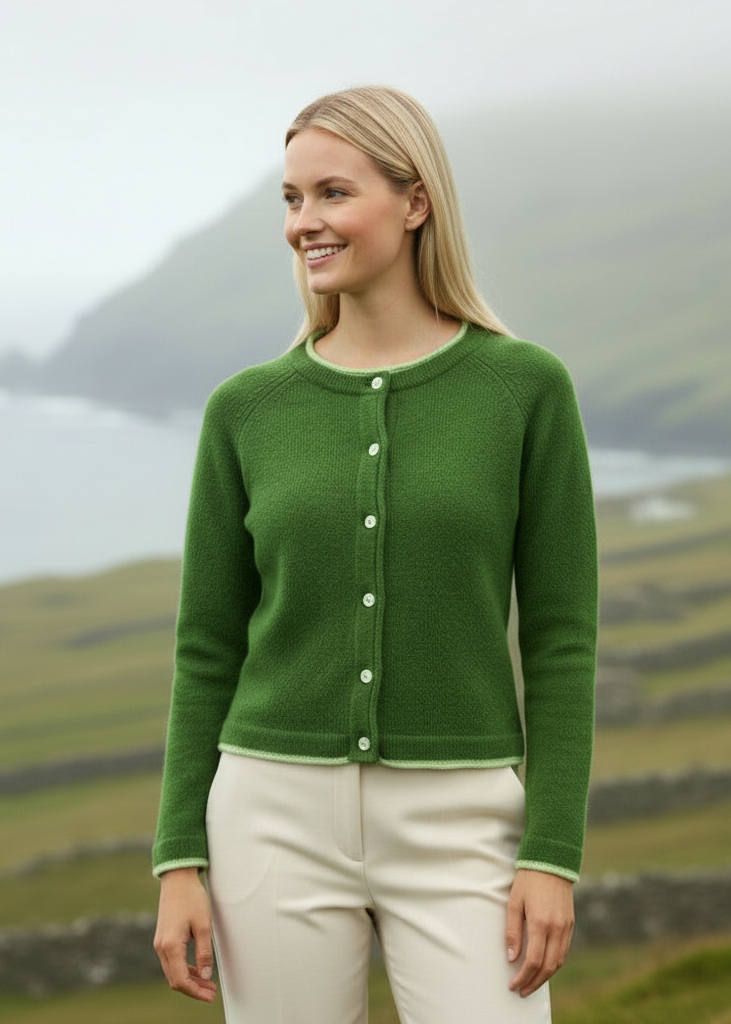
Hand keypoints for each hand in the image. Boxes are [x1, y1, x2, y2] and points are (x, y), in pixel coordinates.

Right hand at [154, 866, 217, 1001]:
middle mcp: (161, 947)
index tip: (210, 995)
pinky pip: (171, 961)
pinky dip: (184, 969)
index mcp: (170, 946)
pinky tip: (197, 970)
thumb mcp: (204, 925)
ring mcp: (160, 943)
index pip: (181, 980)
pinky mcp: (163, 938)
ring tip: (207, 984)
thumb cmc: (192, 898)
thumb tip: (205, 975)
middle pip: (175, 980)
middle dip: (193, 989)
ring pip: (173, 972)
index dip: (196, 992)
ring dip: (189, 980)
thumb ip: (204, 952)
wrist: (177, 879)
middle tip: (211, 992)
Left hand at [506, 868, 574, 997]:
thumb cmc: (528, 880)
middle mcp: (557, 928)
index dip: (523, 977)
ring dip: (546, 976)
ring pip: (559, 961)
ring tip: (532, 983)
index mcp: (541, 923)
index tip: (514, 985)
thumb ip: (512, 931)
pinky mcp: (570, 923)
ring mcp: (566, 926)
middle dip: (534, 982)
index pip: (533, 960)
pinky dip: (554, 963)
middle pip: (548, 966)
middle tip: (522, 990)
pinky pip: (564, 950)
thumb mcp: (514, 903)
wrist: (551, 861)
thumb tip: (512, 957)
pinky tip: (544, 966)